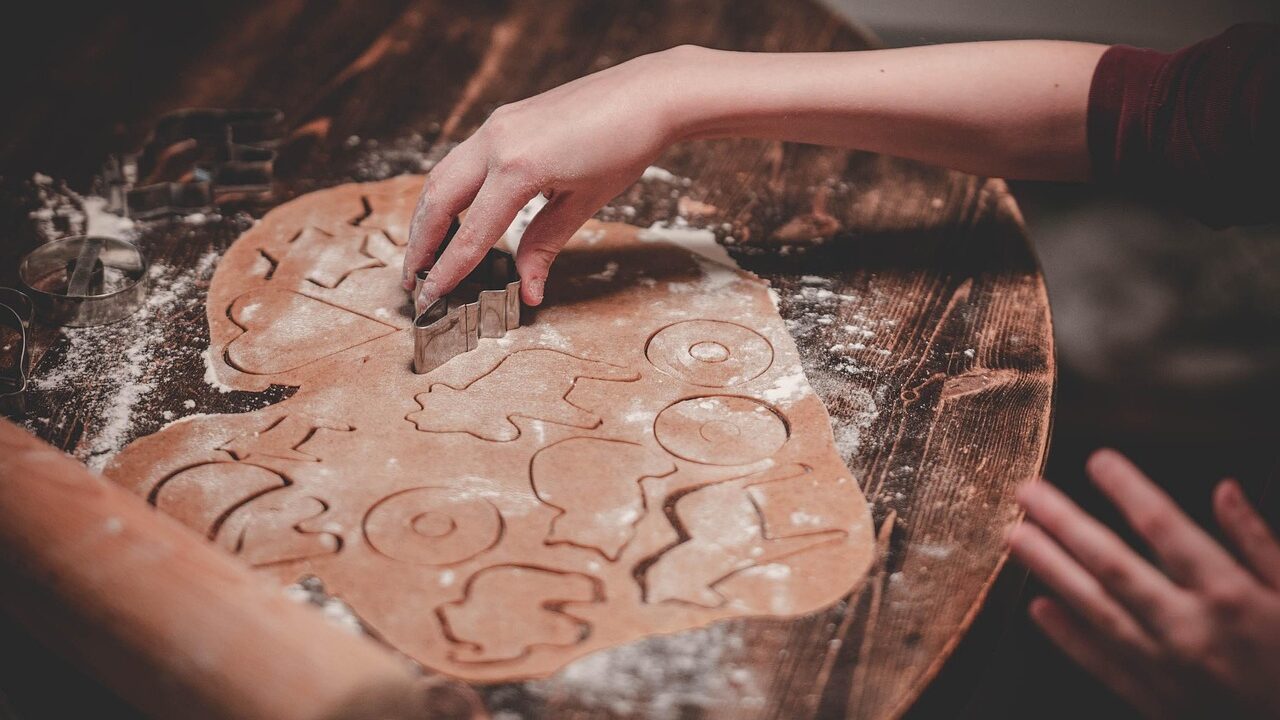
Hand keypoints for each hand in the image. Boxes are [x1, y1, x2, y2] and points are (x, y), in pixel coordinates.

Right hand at [402, 46, 699, 306]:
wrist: (648, 93)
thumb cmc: (624, 147)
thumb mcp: (583, 204)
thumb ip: (545, 246)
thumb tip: (528, 291)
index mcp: (517, 169)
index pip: (470, 233)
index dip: (447, 271)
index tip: (430, 300)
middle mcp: (496, 142)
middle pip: (438, 201)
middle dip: (420, 245)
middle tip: (413, 282)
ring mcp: (496, 126)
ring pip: (443, 176)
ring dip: (428, 217)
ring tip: (423, 253)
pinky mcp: (504, 119)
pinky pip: (462, 159)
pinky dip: (448, 191)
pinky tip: (451, 213)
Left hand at [1010, 449, 1279, 717]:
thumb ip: (1262, 545)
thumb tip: (1224, 490)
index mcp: (1232, 597)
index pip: (1166, 529)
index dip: (1128, 490)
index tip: (1098, 459)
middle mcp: (1191, 631)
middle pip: (1113, 565)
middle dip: (1065, 524)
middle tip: (1026, 491)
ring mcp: (1168, 670)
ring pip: (1096, 610)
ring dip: (1051, 570)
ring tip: (1015, 537)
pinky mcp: (1158, 704)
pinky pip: (1103, 664)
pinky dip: (1068, 636)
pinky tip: (1037, 609)